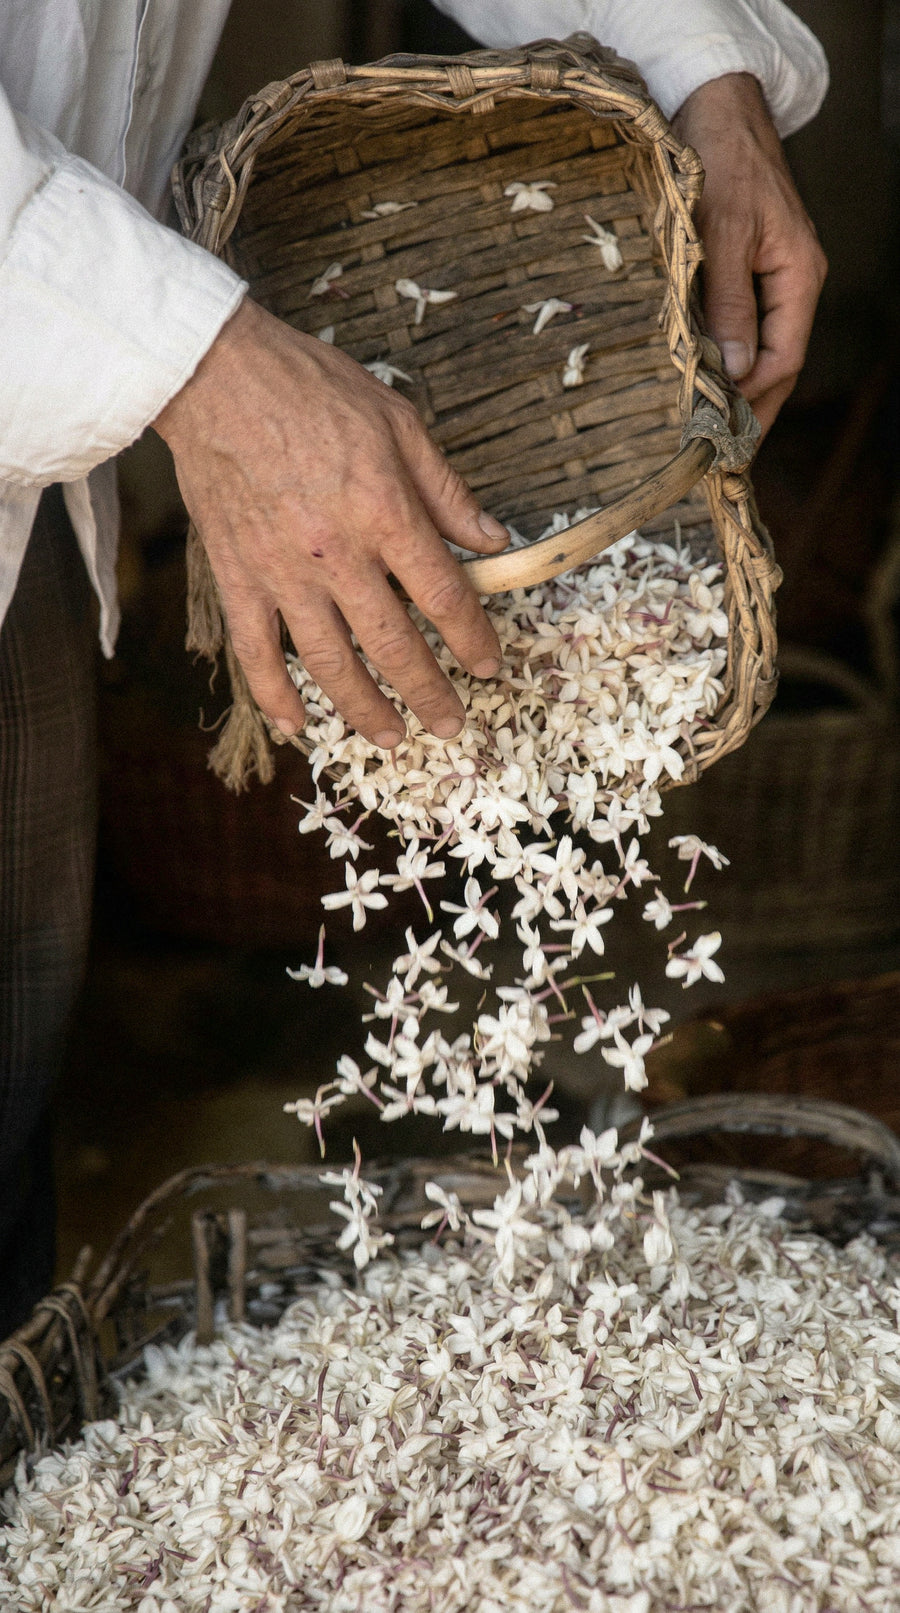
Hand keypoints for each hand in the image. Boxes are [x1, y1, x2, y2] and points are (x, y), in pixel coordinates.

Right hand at [153, 298, 508, 746]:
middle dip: (429, 693)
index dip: (473, 639)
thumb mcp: (399, 423)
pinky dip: (275, 695)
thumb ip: (446, 490)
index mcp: (384, 513)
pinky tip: (296, 725)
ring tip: (392, 738)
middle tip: (452, 725)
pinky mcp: (237, 578)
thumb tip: (491, 539)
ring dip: (365, 709)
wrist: (216, 377)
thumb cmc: (311, 389)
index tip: (490, 666)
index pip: (442, 596)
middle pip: (393, 645)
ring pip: (330, 663)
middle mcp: (336, 555)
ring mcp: (282, 574)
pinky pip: (255, 653)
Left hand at [672, 73, 826, 437]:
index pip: (783, 358)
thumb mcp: (723, 232)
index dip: (753, 401)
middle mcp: (790, 282)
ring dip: (733, 391)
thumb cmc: (721, 159)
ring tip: (708, 434)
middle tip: (719, 460)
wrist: (713, 106)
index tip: (722, 437)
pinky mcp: (742, 270)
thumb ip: (728, 303)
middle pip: (775, 364)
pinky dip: (720, 358)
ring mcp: (767, 278)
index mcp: (799, 276)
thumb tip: (733, 370)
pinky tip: (698, 384)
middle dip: (750, 411)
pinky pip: (737, 327)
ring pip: (756, 349)